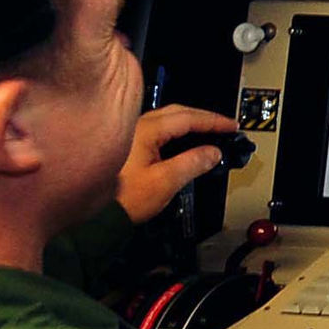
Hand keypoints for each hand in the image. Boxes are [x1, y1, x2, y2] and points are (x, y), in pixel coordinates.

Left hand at [116, 105, 236, 224]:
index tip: (231, 126)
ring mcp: (130, 135)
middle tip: (223, 126)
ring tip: (208, 133)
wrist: (97, 215)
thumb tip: (213, 152)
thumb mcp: (165, 182)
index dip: (213, 121)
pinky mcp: (127, 146)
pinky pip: (157, 131)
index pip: (187, 118)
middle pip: (177, 113)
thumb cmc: (123, 198)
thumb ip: (193, 163)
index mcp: (146, 130)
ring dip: (189, 124)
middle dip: (202, 118)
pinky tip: (184, 143)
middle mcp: (136, 127)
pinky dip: (176, 133)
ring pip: (166, 120)